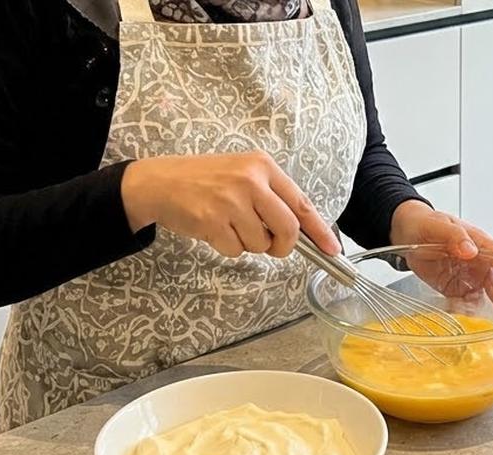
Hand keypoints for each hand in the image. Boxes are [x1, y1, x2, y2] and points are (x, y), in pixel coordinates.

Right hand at [120, 151, 339, 257]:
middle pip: (288, 230)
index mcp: (263, 166)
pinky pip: (235, 250)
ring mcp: (231, 200)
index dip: (319, 231)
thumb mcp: (243, 175)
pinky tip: (213, 228)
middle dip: (282, 246)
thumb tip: (301, 232)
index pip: (301, 204)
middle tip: (270, 246)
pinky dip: (226, 247)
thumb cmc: (205, 181)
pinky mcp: (213, 220)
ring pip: (260, 244)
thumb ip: (272, 198)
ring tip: (228, 224)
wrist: (160, 182)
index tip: (332, 249)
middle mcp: (251, 181)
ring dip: (247, 244)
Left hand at [388, 200, 492, 317]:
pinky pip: (464, 304)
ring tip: (481, 325)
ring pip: (483, 298)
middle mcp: (478, 263)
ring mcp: (467, 277)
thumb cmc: (427, 223)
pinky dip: (464, 313)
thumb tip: (470, 250)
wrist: (407, 232)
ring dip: (484, 312)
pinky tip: (461, 319)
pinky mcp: (453, 289)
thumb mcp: (439, 225)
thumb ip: (455, 236)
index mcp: (479, 245)